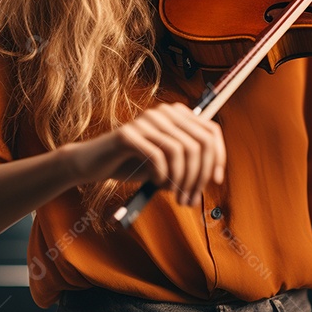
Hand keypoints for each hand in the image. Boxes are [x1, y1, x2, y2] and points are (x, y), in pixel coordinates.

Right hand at [61, 101, 225, 205]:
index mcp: (177, 114)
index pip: (211, 131)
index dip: (218, 157)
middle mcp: (164, 112)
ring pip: (182, 151)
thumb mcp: (167, 163)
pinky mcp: (128, 134)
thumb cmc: (132, 163)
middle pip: (200, 143)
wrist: (93, 164)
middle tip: (191, 198)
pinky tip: (156, 183)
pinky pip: (158, 156)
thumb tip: (213, 177)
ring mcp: (146, 121)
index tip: (216, 181)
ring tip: (176, 197)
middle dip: (200, 175)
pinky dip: (162, 175)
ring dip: (182, 180)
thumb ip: (189, 164)